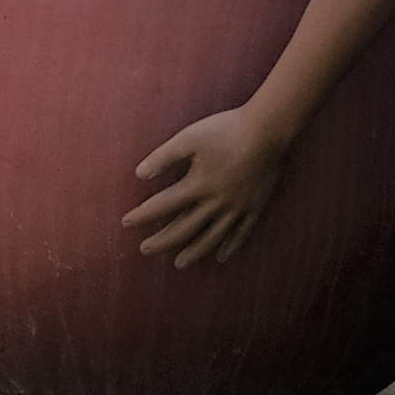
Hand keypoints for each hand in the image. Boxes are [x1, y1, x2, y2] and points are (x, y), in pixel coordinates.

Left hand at [126, 103, 302, 267]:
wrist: (268, 131)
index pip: (162, 205)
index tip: (126, 223)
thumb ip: (163, 157)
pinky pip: (241, 234)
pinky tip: (220, 257)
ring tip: (179, 263)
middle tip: (145, 250)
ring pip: (211, 237)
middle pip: (183, 228)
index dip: (142, 215)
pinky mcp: (255, 208)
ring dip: (193, 252)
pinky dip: (230, 247)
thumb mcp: (188, 138)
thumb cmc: (225, 130)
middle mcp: (215, 203)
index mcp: (196, 185)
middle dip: (162, 240)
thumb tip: (139, 175)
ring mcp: (236, 208)